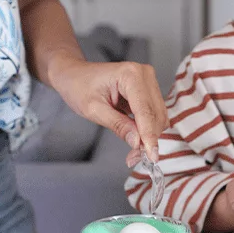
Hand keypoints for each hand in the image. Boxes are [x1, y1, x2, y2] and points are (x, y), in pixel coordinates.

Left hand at [49, 57, 169, 163]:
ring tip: (133, 151)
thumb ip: (118, 125)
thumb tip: (137, 143)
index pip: (145, 111)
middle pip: (156, 115)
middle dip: (148, 138)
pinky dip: (147, 129)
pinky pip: (154, 113)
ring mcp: (148, 81)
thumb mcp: (94, 110)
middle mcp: (144, 74)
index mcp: (130, 75)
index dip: (149, 136)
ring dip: (149, 135)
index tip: (151, 157)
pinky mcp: (149, 89)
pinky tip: (136, 138)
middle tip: (134, 158)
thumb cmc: (79, 87)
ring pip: (159, 116)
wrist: (74, 74)